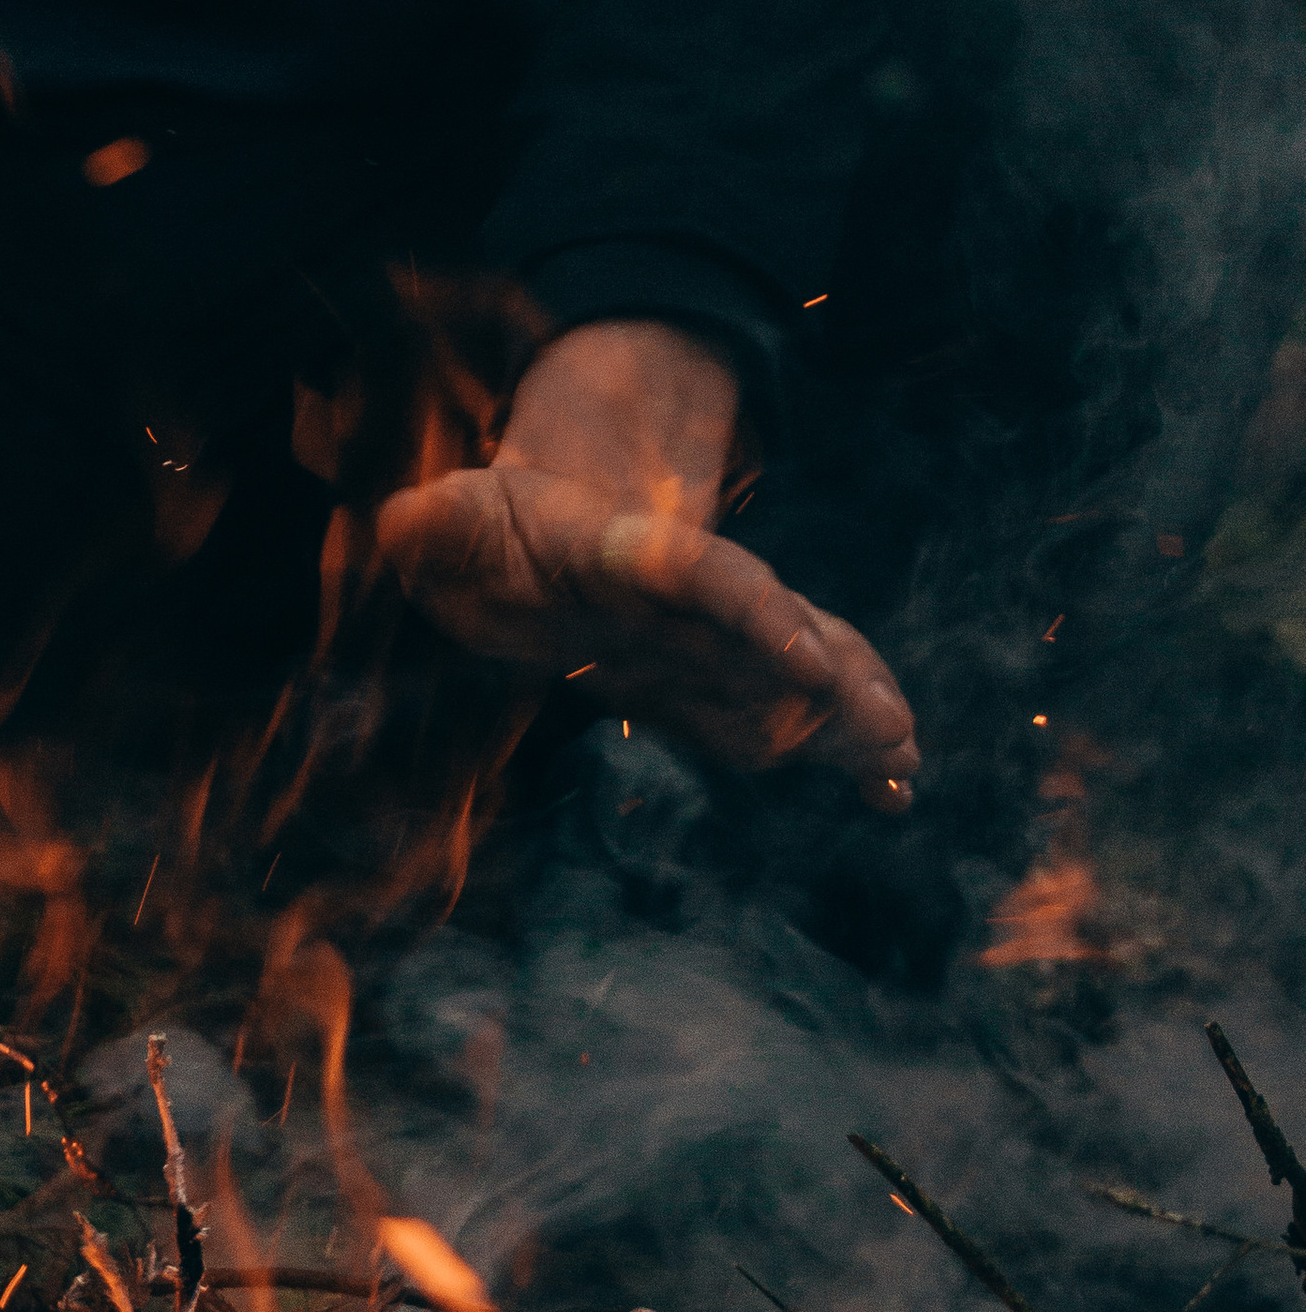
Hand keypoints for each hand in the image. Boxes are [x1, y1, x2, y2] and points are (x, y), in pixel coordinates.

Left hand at [374, 318, 918, 811]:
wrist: (540, 533)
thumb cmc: (494, 533)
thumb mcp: (453, 521)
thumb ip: (436, 526)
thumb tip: (404, 521)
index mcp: (626, 553)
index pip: (700, 575)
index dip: (753, 612)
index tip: (808, 658)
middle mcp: (688, 597)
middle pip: (776, 631)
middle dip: (837, 680)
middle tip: (894, 730)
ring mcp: (714, 640)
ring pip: (800, 672)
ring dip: (855, 716)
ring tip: (906, 765)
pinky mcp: (724, 682)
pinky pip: (796, 709)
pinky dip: (846, 746)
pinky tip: (895, 791)